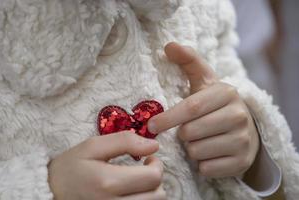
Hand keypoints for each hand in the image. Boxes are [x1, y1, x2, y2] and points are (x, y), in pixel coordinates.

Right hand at [48, 132, 165, 199]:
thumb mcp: (93, 146)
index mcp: (107, 182)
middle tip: (144, 170)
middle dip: (156, 179)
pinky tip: (134, 194)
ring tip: (138, 183)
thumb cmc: (71, 167)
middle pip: (158, 195)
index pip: (153, 177)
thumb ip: (124, 142)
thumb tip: (154, 145)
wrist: (50, 193)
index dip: (156, 164)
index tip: (148, 158)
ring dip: (152, 192)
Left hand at [148, 42, 259, 177]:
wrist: (245, 129)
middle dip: (182, 134)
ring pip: (197, 152)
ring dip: (191, 149)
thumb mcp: (204, 81)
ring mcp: (243, 140)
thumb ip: (188, 61)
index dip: (168, 118)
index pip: (190, 107)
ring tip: (200, 140)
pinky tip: (209, 154)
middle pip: (190, 132)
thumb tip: (168, 45)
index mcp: (226, 93)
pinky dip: (202, 164)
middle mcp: (239, 115)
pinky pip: (207, 168)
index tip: (151, 126)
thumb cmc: (215, 104)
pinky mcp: (242, 162)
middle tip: (188, 130)